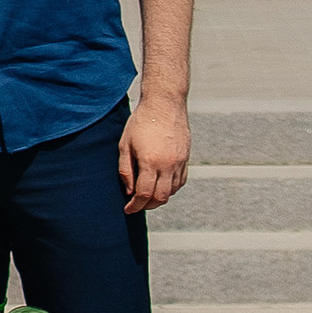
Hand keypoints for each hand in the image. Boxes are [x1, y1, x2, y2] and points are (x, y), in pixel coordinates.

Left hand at [119, 91, 190, 214]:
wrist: (164, 103)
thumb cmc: (141, 121)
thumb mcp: (126, 144)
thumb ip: (125, 169)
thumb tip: (129, 191)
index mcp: (150, 161)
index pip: (144, 194)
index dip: (135, 205)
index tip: (128, 209)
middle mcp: (167, 165)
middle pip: (160, 197)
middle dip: (147, 205)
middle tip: (137, 204)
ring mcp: (179, 162)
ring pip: (171, 191)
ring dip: (159, 198)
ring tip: (147, 195)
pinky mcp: (186, 158)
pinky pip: (180, 181)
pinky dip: (170, 188)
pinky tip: (161, 185)